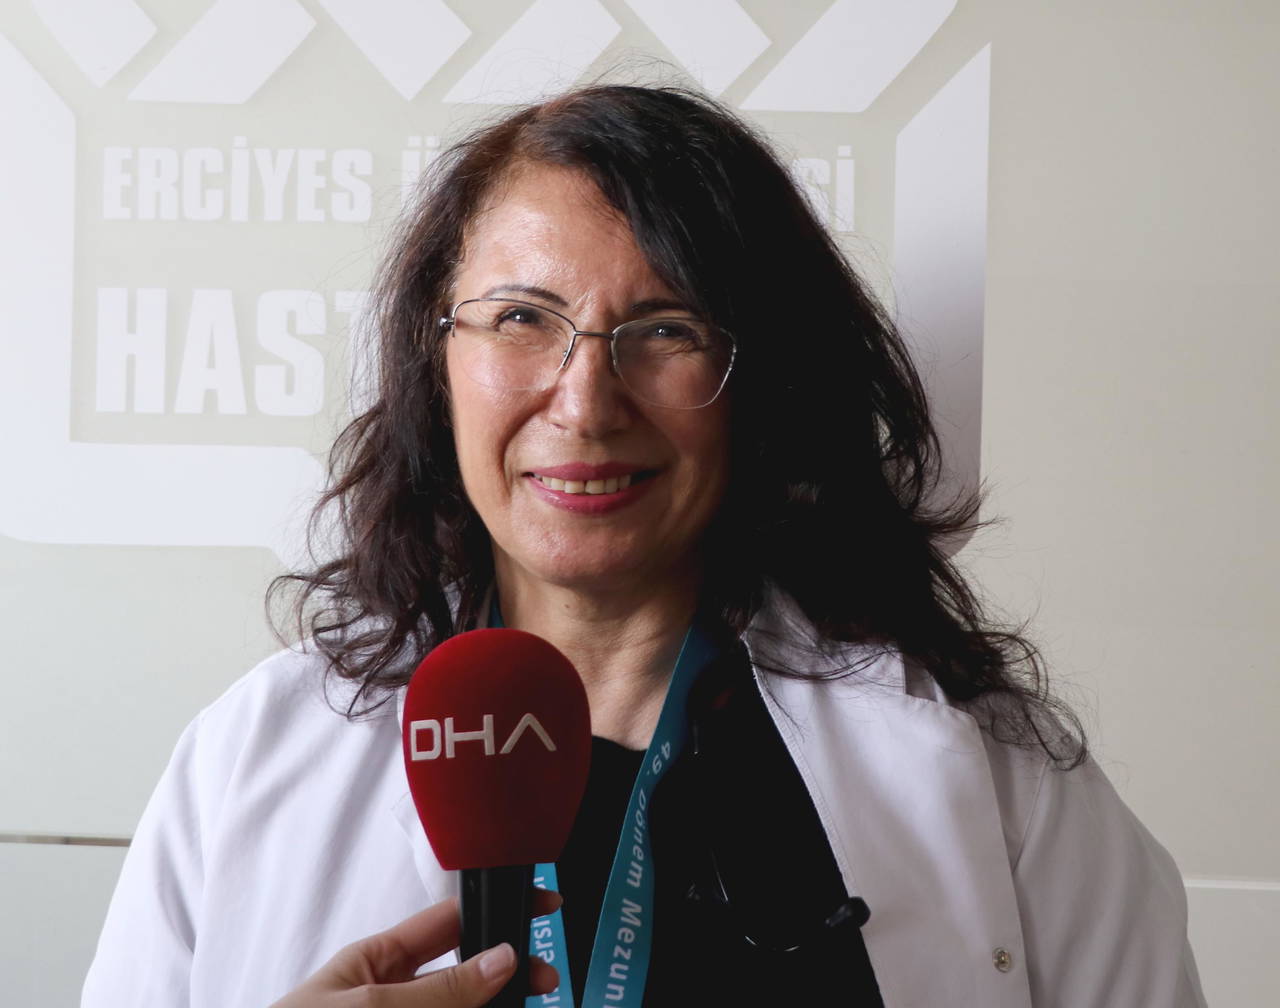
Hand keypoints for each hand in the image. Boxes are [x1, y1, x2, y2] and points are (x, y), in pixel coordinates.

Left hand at [270, 890, 560, 1006]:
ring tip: (524, 1005)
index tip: (540, 906)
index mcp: (377, 963)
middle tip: (545, 982)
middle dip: (507, 974)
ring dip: (496, 1005)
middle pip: (466, 976)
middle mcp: (395, 997)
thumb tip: (499, 959)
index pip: (448, 924)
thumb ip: (438, 989)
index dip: (494, 912)